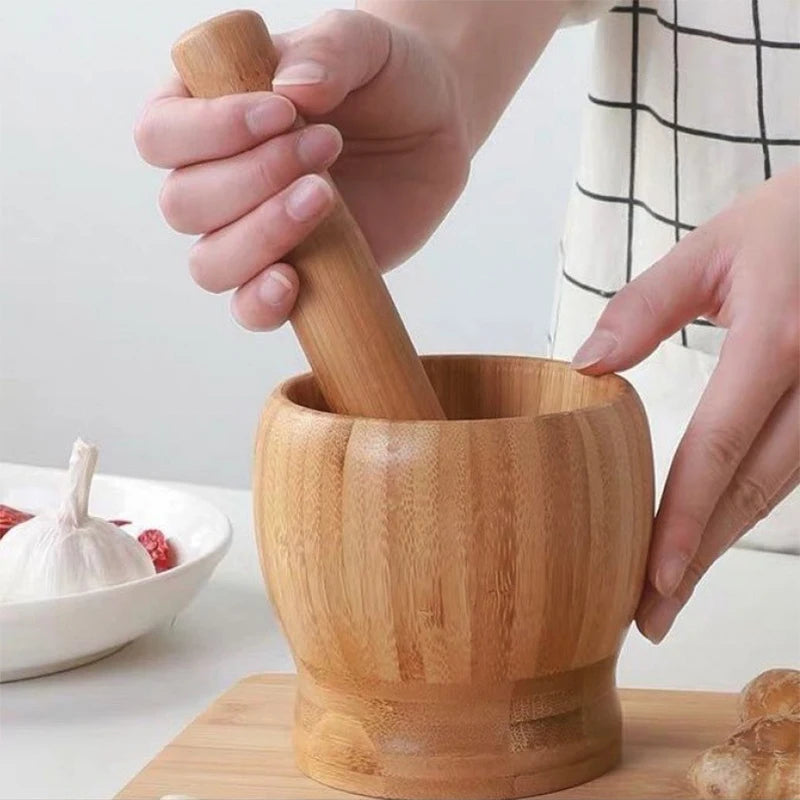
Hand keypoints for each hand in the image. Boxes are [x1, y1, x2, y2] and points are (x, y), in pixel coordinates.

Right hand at [134, 9, 468, 329]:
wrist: (432, 126)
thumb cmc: (384, 76)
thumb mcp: (364, 43)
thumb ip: (327, 50)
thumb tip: (290, 89)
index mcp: (206, 112)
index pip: (161, 134)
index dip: (210, 131)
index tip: (283, 113)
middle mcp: (215, 178)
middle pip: (182, 204)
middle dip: (253, 179)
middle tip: (328, 145)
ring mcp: (249, 233)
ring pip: (209, 263)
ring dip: (260, 236)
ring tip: (325, 197)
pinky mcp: (289, 274)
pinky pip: (248, 308)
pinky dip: (261, 303)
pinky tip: (294, 282)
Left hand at [572, 165, 799, 642]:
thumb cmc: (794, 219)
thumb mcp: (713, 246)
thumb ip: (645, 305)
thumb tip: (585, 366)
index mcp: (777, 341)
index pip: (719, 450)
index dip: (685, 522)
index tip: (653, 582)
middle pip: (753, 490)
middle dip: (701, 558)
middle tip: (650, 615)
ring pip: (779, 487)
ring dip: (724, 541)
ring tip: (672, 588)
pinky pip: (796, 465)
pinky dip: (751, 503)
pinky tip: (716, 529)